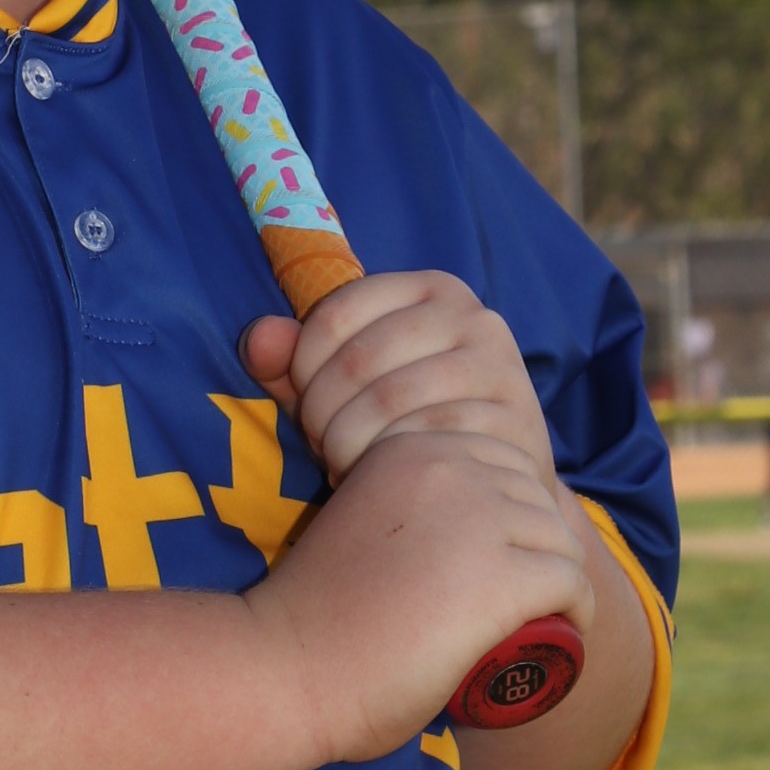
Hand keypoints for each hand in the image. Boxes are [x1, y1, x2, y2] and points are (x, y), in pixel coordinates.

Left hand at [242, 271, 554, 491]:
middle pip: (358, 359)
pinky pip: (424, 440)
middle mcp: (472, 315)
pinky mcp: (512, 418)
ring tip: (348, 466)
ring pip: (387, 401)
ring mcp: (498, 364)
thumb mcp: (348, 386)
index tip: (305, 408)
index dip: (302, 369)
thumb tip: (257, 338)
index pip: (335, 313)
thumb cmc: (411, 423)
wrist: (499, 478)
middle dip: (322, 415)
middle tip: (324, 448)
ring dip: (348, 446)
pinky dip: (388, 466)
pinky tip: (385, 480)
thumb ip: (295, 361)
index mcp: (430, 289)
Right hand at [247, 425, 593, 769]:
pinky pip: (571, 581)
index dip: (511, 508)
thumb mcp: (354, 520)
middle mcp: (447, 467)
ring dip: (559, 577)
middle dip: (537, 541)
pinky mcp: (501, 575)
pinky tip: (568, 628)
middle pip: (534, 495)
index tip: (501, 556)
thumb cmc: (310, 612)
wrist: (287, 666)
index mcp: (407, 446)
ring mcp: (478, 519)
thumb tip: (435, 530)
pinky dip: (578, 609)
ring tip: (544, 616)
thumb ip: (390, 503)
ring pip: (559, 539)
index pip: (498, 458)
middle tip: (522, 594)